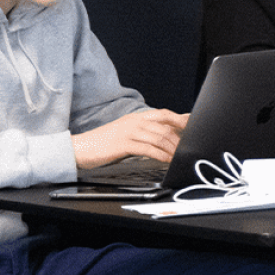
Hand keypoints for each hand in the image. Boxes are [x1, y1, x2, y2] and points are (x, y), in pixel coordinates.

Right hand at [71, 108, 188, 168]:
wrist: (80, 148)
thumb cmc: (104, 143)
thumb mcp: (127, 133)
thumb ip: (146, 133)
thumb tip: (166, 137)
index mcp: (136, 117)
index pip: (163, 114)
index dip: (180, 118)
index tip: (193, 122)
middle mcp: (134, 121)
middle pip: (165, 125)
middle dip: (180, 137)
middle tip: (188, 147)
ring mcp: (129, 131)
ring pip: (159, 137)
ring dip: (172, 149)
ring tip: (179, 157)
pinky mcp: (123, 144)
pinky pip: (147, 148)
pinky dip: (160, 155)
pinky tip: (166, 160)